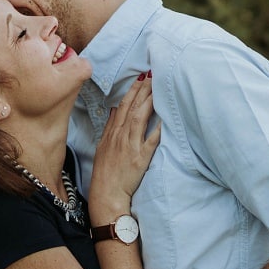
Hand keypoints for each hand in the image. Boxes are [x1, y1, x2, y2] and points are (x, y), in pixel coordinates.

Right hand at [88, 72, 160, 218]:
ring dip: (148, 101)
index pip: (123, 106)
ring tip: (157, 87)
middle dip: (142, 89)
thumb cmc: (105, 173)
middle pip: (132, 108)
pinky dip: (158, 128)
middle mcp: (120, 137)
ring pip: (139, 118)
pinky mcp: (139, 158)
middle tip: (152, 74)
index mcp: (112, 134)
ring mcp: (130, 146)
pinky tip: (165, 117)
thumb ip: (110, 127)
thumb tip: (116, 110)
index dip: (132, 90)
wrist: (106, 194)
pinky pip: (150, 140)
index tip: (141, 77)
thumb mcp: (103, 146)